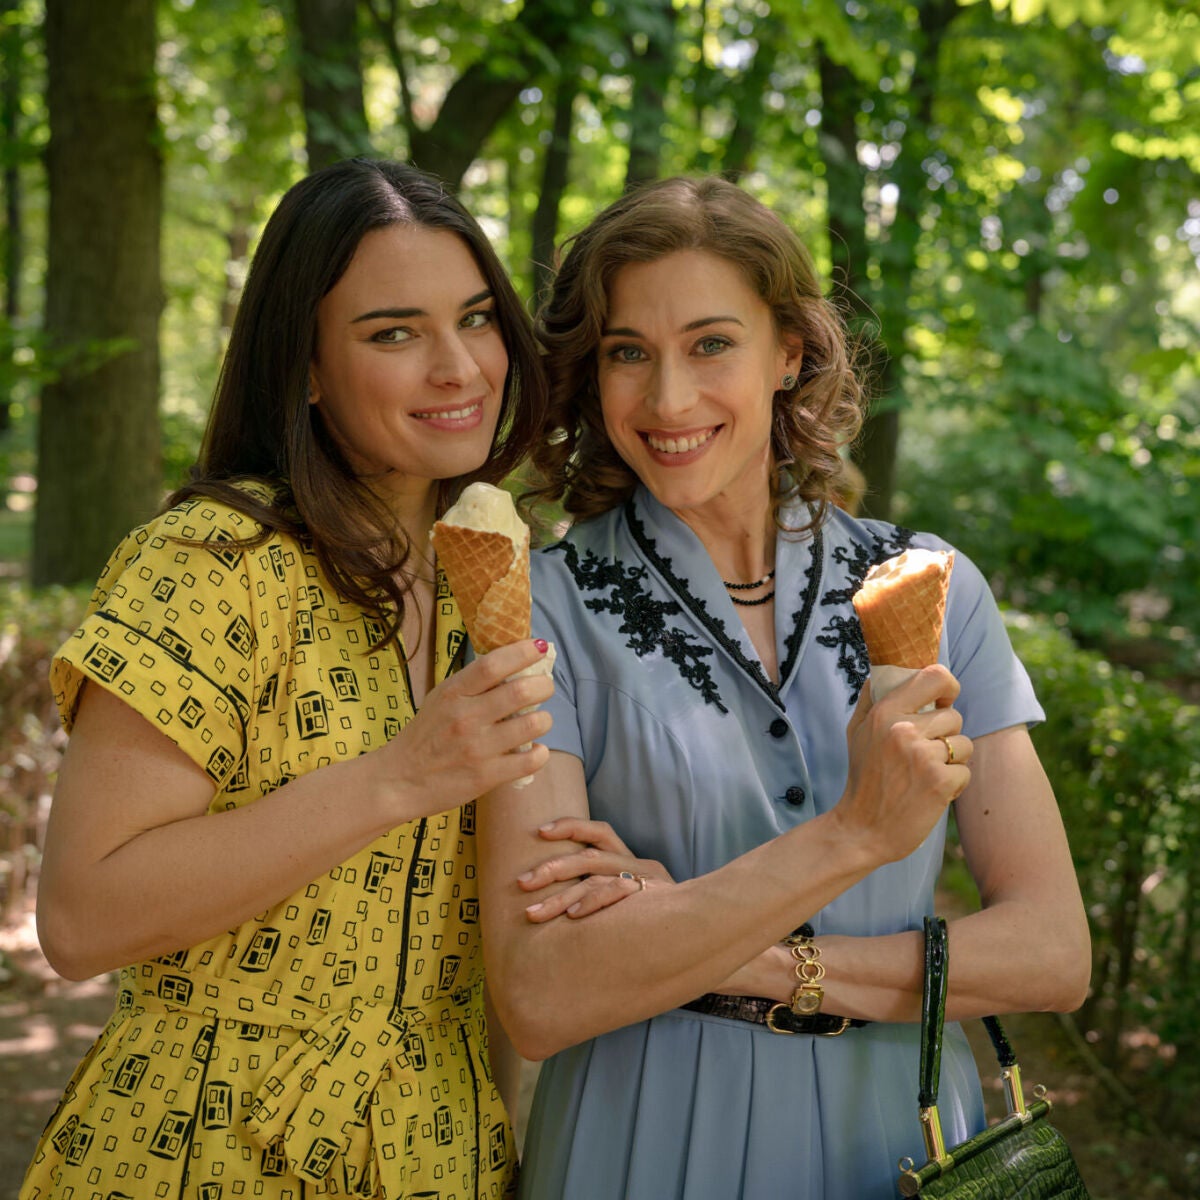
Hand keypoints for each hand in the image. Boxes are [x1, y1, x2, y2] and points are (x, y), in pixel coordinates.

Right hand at [387, 639, 553, 818]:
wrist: (400, 780)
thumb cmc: (426, 735)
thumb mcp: (441, 699)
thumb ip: (473, 684)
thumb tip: (515, 663)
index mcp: (453, 692)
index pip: (493, 664)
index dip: (522, 652)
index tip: (540, 646)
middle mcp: (466, 717)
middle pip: (521, 691)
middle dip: (544, 685)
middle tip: (545, 688)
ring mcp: (477, 748)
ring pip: (533, 725)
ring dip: (545, 719)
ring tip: (540, 720)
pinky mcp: (486, 776)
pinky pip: (530, 761)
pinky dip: (540, 753)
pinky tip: (534, 750)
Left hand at [518, 817, 673, 921]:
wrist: (704, 929)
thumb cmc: (660, 917)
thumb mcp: (635, 898)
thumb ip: (607, 891)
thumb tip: (565, 898)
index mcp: (631, 859)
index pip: (600, 831)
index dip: (570, 826)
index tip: (540, 831)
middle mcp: (638, 865)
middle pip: (589, 856)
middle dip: (550, 868)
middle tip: (521, 882)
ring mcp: (645, 881)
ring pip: (595, 878)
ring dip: (559, 896)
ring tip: (533, 912)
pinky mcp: (650, 898)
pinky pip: (615, 894)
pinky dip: (591, 902)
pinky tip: (571, 915)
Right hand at [834, 665, 972, 864]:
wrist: (862, 829)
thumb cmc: (863, 778)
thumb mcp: (857, 732)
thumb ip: (871, 699)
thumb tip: (885, 672)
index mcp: (885, 712)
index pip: (934, 677)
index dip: (947, 687)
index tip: (943, 701)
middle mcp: (904, 730)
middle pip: (953, 716)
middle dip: (944, 736)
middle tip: (921, 755)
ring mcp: (923, 756)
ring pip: (963, 744)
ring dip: (951, 761)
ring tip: (925, 775)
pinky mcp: (940, 782)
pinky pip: (965, 771)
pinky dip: (953, 784)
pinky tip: (931, 793)